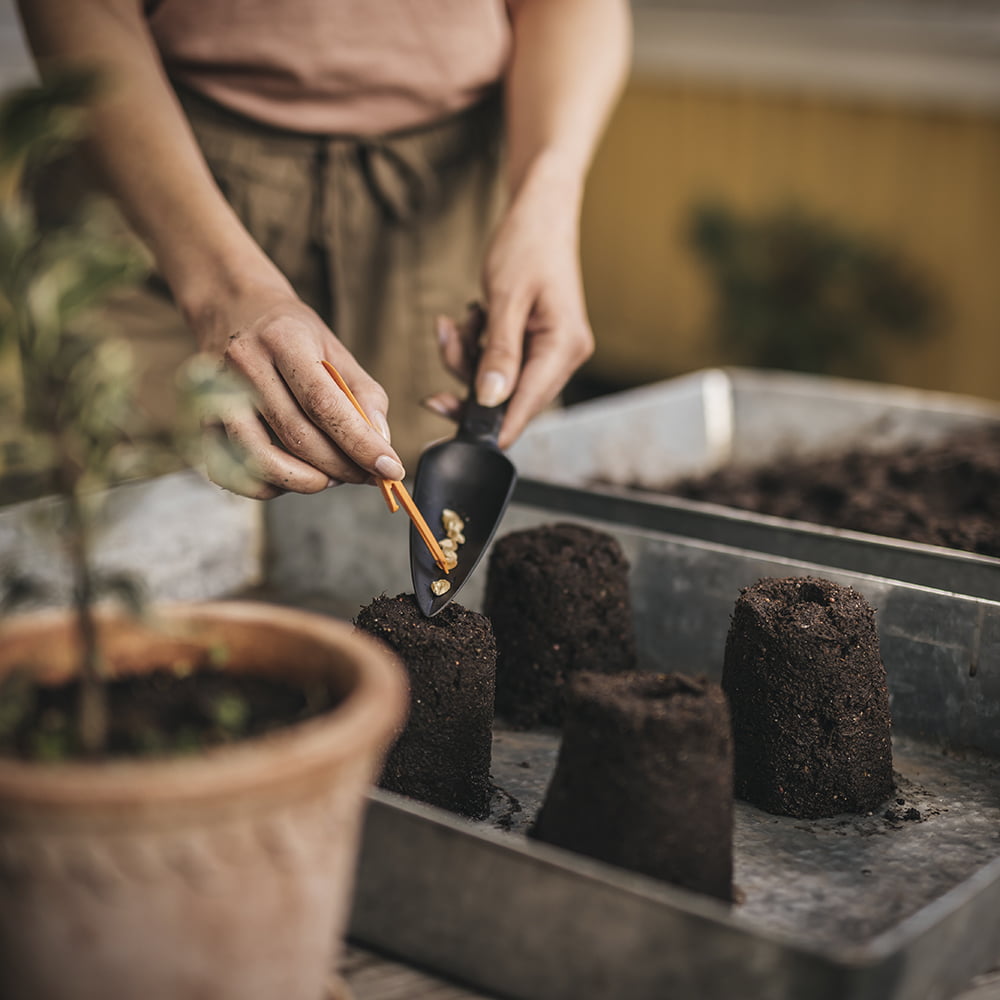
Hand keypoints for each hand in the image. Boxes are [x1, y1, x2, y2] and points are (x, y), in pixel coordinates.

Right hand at [193, 282, 405, 499]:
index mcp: (283, 340)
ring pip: (261, 459)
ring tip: (331, 477)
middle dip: (340, 467)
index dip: (360, 443)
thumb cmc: (292, 335)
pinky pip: (230, 472)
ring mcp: (215, 395)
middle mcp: (244, 365)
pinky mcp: (201, 421)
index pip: (324, 404)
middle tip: (364, 474)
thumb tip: (381, 445)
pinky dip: (267, 487)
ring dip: (306, 481)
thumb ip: (365, 397)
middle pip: (297, 436)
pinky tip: (292, 475)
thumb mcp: (336, 351)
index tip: (389, 468)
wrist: (233, 308)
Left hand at [425, 159, 593, 447]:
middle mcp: (563, 356)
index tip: (453, 432)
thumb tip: (490, 402)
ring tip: (460, 321)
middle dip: (469, 379)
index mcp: (564, 348)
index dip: (489, 425)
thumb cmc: (528, 244)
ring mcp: (550, 352)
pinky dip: (477, 346)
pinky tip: (473, 317)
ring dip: (468, 358)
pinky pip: (499, 363)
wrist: (541, 210)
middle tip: (447, 343)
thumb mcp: (505, 298)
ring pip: (497, 382)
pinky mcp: (535, 345)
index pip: (526, 407)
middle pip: (508, 399)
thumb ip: (498, 353)